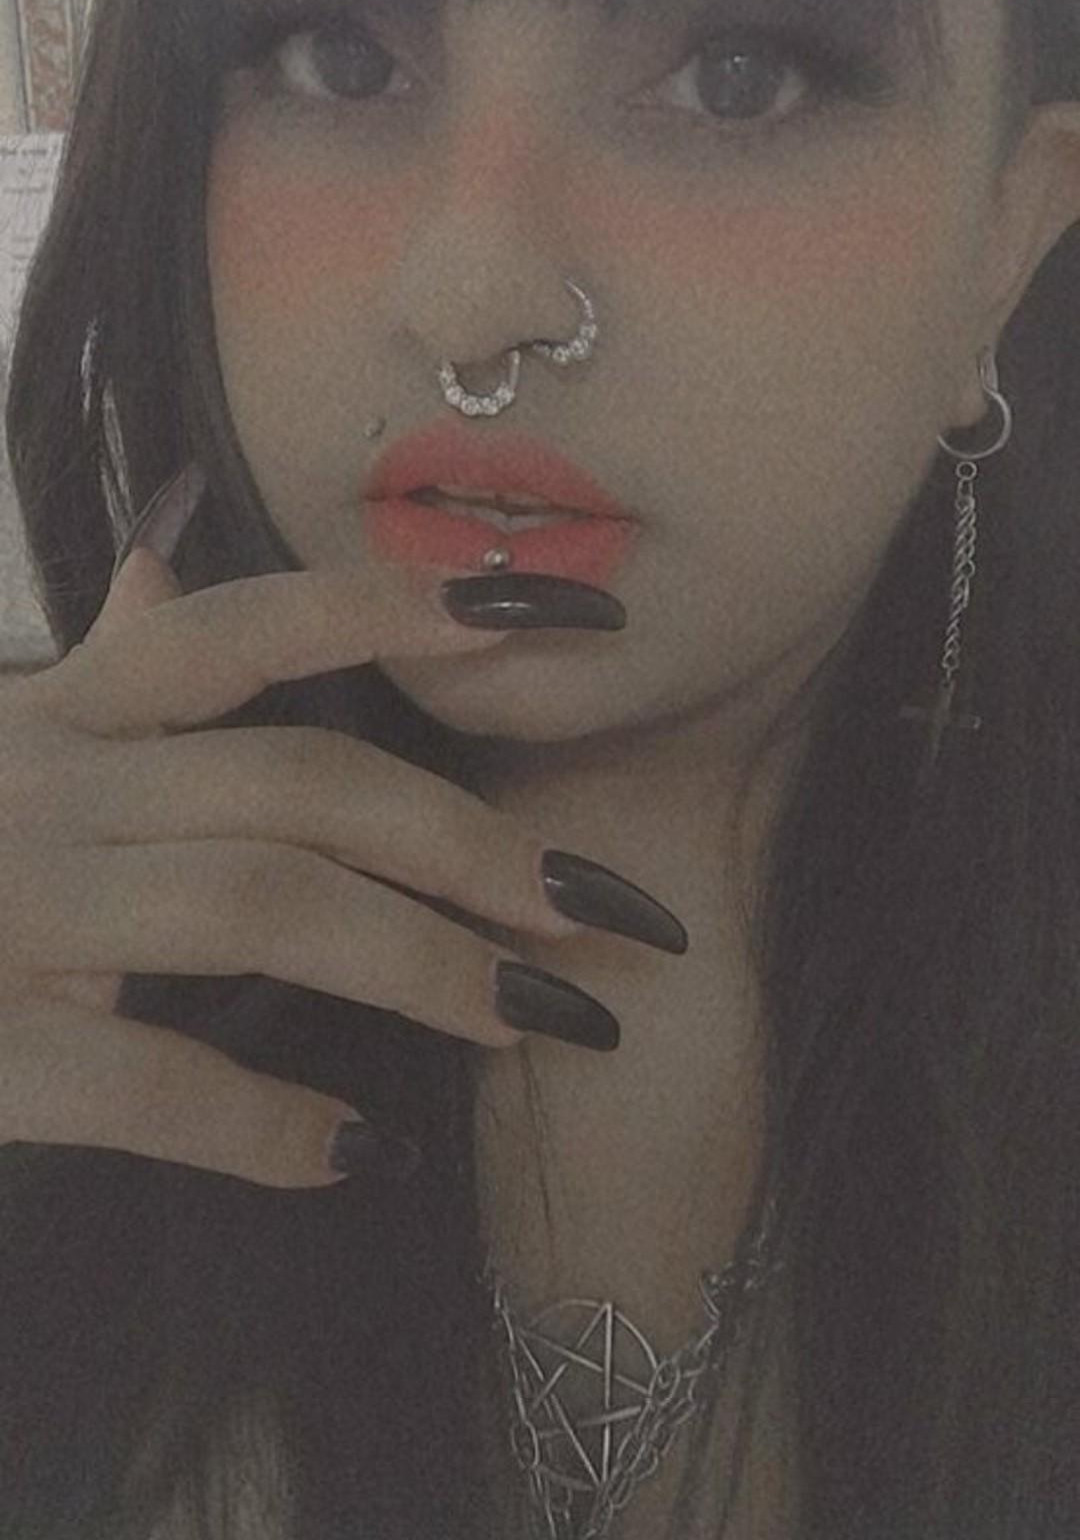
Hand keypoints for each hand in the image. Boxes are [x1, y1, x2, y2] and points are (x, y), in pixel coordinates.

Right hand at [0, 542, 641, 1190]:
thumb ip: (96, 656)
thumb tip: (169, 558)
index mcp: (62, 711)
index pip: (247, 627)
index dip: (399, 606)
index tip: (546, 611)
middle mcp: (47, 785)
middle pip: (302, 781)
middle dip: (468, 840)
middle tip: (600, 908)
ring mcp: (14, 907)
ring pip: (264, 906)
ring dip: (423, 966)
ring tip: (533, 1023)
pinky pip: (149, 1077)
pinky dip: (264, 1119)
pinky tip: (349, 1152)